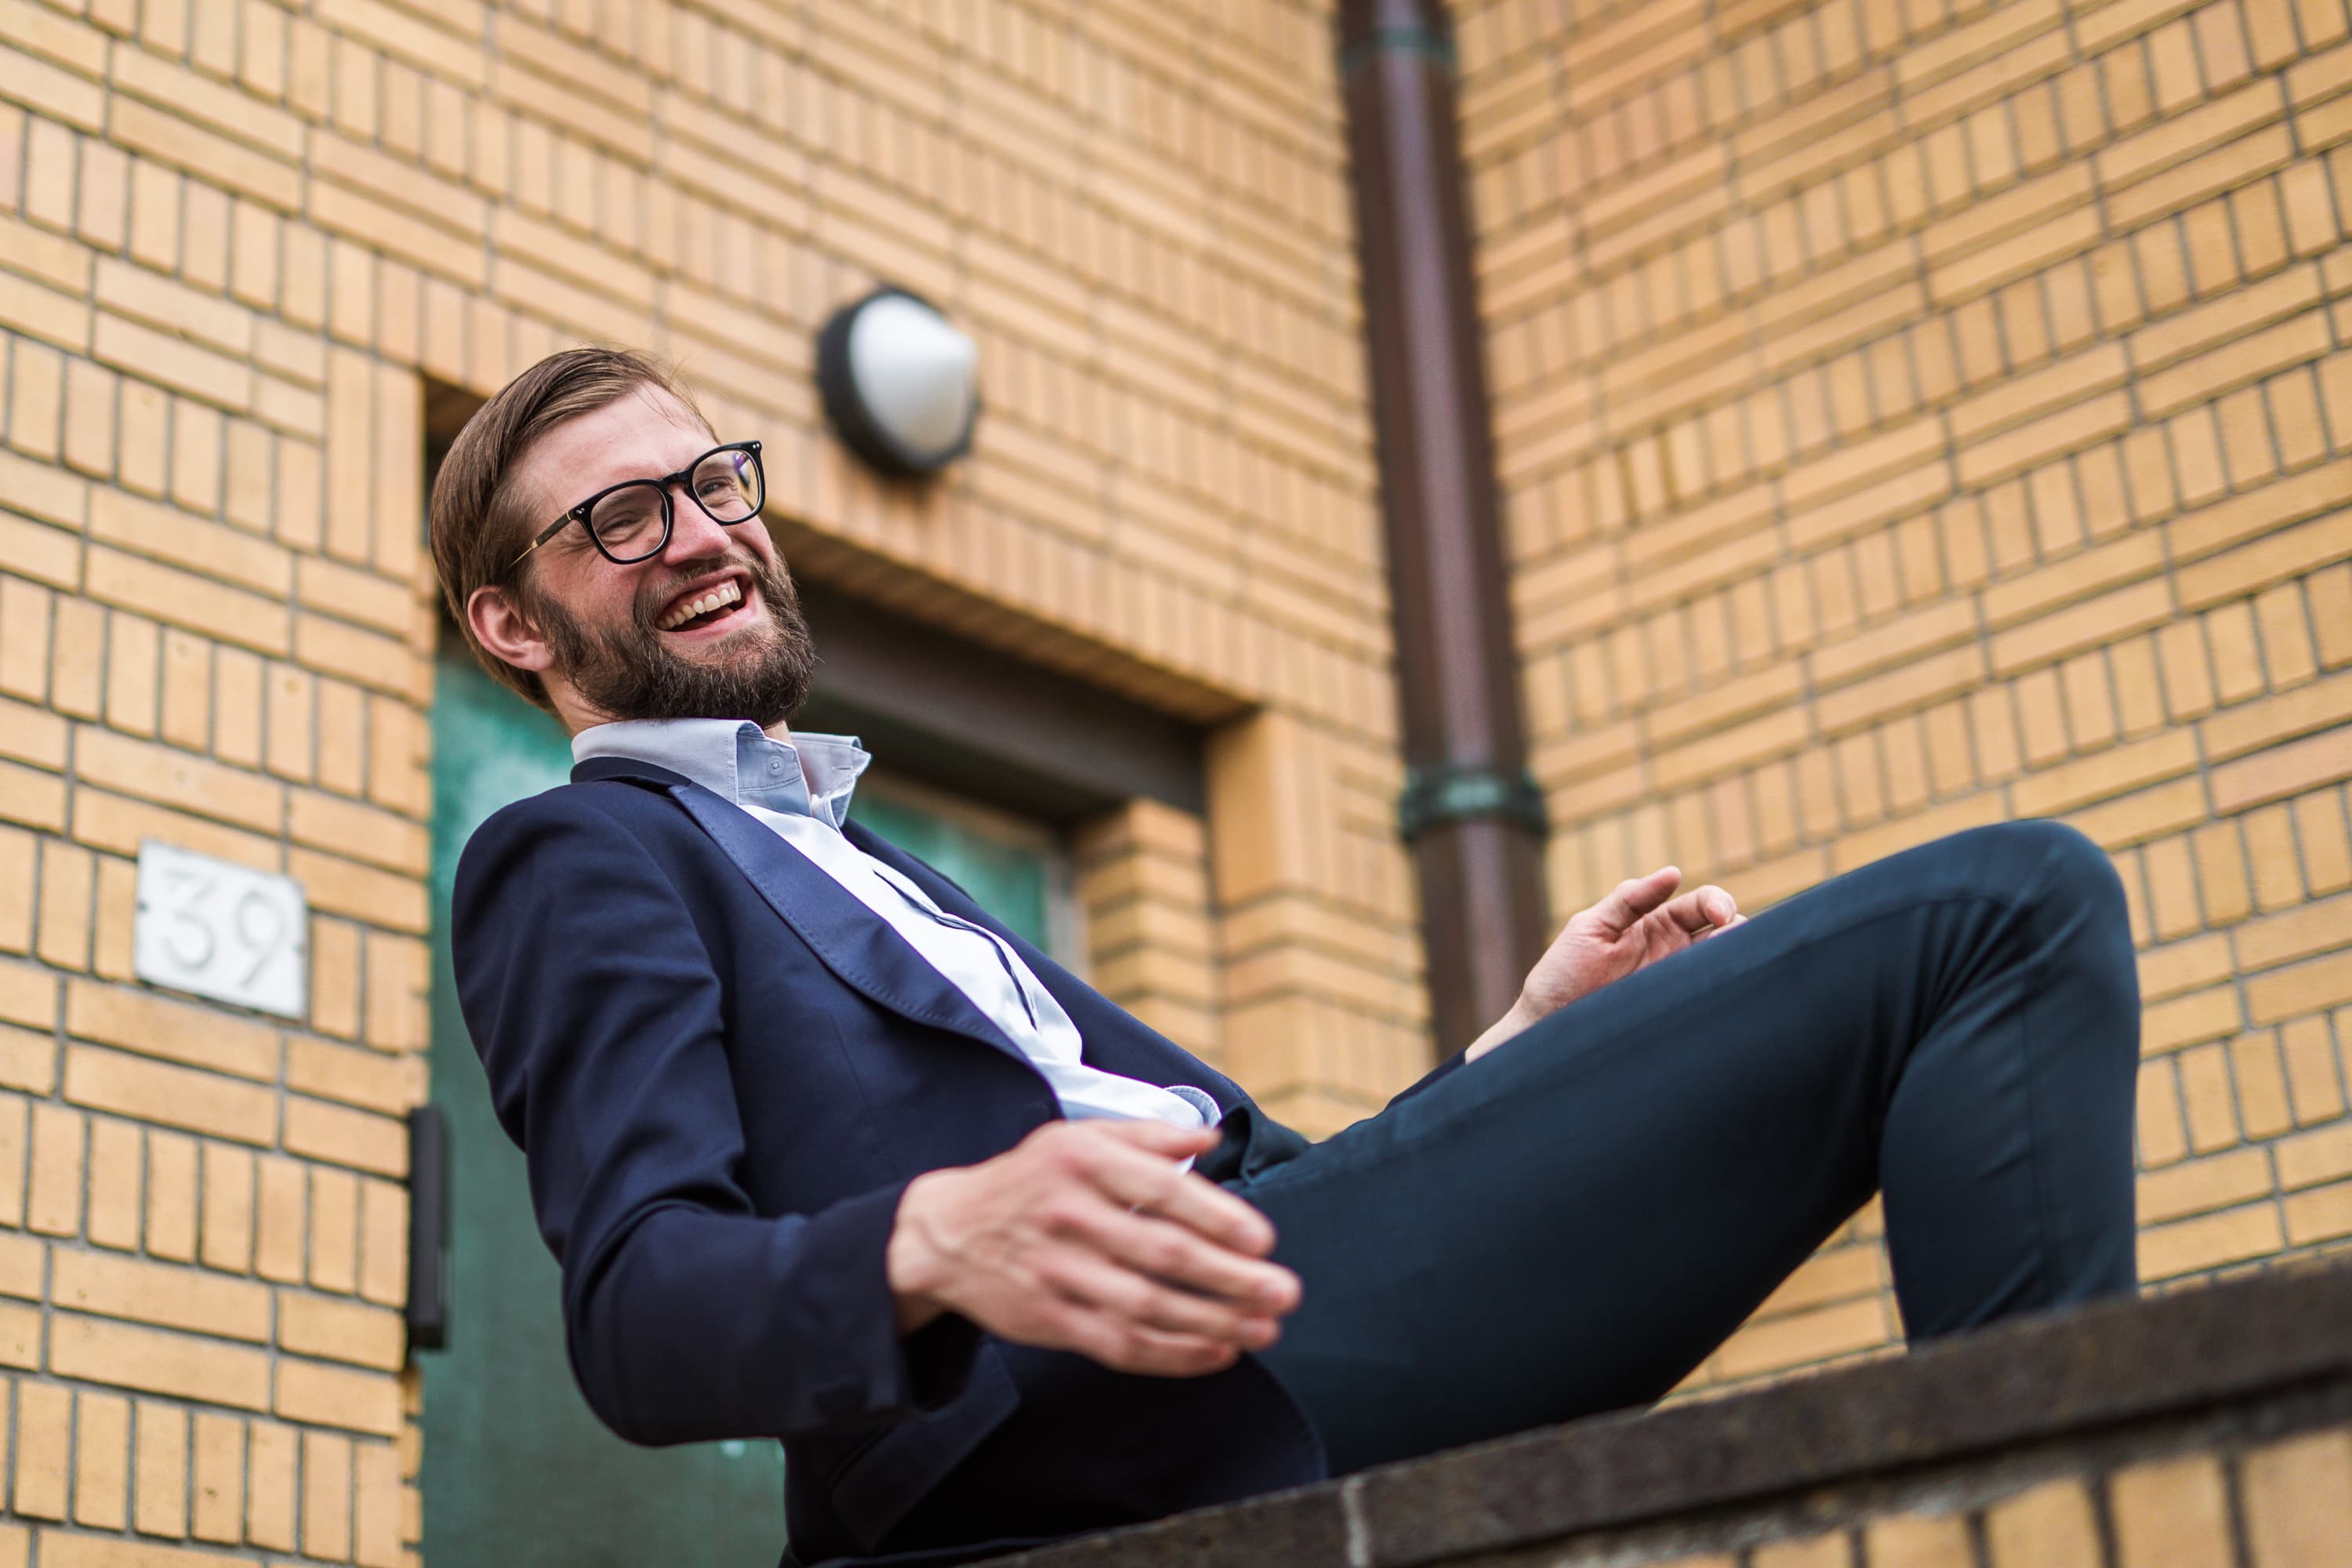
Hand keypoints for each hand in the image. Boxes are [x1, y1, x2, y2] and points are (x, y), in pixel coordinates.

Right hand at [886, 1120, 1301, 1377]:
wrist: (946, 1233)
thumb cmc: (1028, 1179)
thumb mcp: (1077, 1136)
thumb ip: (1147, 1135)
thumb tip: (1211, 1139)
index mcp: (1081, 1162)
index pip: (1162, 1191)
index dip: (1217, 1218)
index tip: (1263, 1240)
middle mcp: (1069, 1216)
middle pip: (1162, 1254)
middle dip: (1230, 1278)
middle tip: (1283, 1291)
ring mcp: (1058, 1273)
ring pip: (1146, 1307)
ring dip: (1213, 1323)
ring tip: (1264, 1328)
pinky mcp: (1050, 1319)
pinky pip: (1119, 1344)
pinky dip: (1172, 1354)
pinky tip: (1215, 1353)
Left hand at [1467, 866, 1742, 1060]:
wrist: (1546, 1024)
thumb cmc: (1563, 973)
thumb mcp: (1591, 927)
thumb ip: (1629, 899)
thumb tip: (1673, 872)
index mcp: (1657, 925)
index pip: (1703, 905)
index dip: (1718, 903)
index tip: (1720, 915)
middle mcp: (1676, 953)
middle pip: (1725, 933)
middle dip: (1738, 929)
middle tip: (1734, 937)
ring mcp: (1678, 984)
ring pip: (1723, 966)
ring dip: (1737, 958)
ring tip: (1735, 962)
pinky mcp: (1676, 1013)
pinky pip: (1708, 1001)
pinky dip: (1724, 992)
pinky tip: (1727, 988)